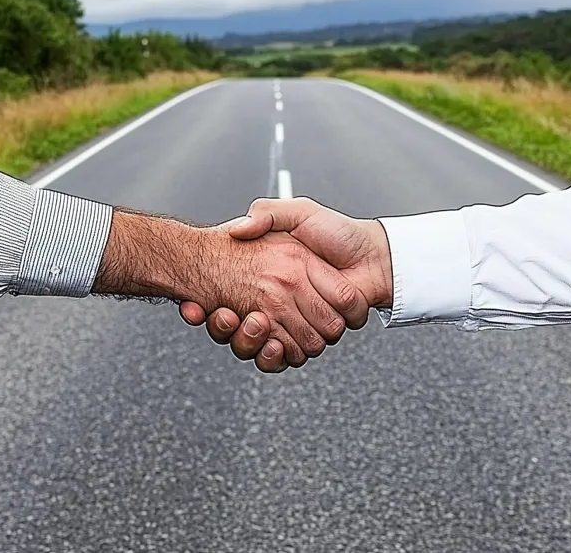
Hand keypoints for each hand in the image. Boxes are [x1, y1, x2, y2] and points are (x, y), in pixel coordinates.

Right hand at [95, 209, 369, 370]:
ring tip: (241, 322)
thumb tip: (236, 229)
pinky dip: (271, 356)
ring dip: (242, 339)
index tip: (196, 302)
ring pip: (251, 344)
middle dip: (220, 324)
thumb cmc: (339, 233)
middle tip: (219, 313)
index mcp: (266, 276)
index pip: (224, 296)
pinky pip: (280, 358)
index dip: (207, 303)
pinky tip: (270, 343)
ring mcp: (289, 322)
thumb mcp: (298, 213)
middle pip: (231, 325)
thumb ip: (268, 215)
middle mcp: (273, 301)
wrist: (374, 257)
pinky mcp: (306, 339)